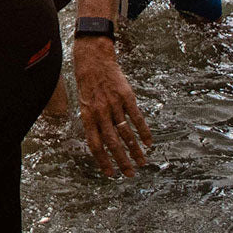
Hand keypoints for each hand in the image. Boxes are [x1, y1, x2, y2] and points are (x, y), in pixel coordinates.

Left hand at [73, 40, 151, 176]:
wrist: (93, 58)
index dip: (103, 161)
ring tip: (142, 162)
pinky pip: (136, 118)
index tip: (111, 174)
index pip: (95, 144)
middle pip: (112, 143)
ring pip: (126, 133)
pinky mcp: (126, 96)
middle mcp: (100, 112)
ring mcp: (114, 104)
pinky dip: (143, 131)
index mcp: (87, 115)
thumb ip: (92, 120)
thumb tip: (99, 141)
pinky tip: (149, 143)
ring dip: (135, 150)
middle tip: (130, 174)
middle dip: (122, 161)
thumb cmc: (87, 82)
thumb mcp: (84, 102)